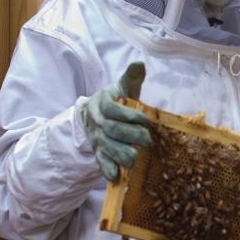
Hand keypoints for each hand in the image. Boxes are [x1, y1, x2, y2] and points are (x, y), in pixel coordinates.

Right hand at [80, 62, 150, 181]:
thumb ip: (131, 77)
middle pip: (112, 130)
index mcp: (102, 102)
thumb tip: (139, 64)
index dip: (130, 115)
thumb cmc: (116, 100)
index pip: (113, 108)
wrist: (92, 114)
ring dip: (121, 154)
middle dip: (131, 135)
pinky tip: (116, 175)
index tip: (147, 121)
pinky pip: (100, 161)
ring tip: (135, 158)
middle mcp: (97, 121)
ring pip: (106, 147)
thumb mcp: (122, 87)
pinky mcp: (98, 152)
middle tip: (148, 141)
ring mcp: (97, 138)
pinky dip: (107, 169)